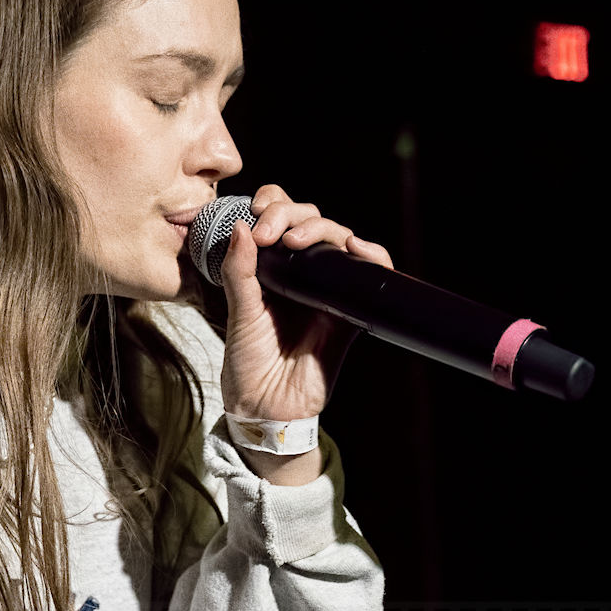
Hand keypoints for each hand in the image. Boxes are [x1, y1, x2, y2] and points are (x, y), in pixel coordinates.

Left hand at [218, 183, 393, 445]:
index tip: (257, 212)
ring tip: (297, 240)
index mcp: (273, 266)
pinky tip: (355, 247)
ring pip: (338, 238)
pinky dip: (372, 254)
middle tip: (269, 232)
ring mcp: (328, 288)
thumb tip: (239, 226)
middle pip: (311, 220)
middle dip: (291, 214)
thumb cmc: (248, 363)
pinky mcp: (351, 310)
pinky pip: (371, 273)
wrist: (267, 406)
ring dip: (322, 228)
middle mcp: (302, 271)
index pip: (280, 218)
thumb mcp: (239, 312)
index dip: (274, 204)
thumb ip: (239, 271)